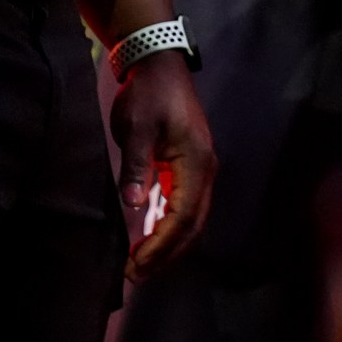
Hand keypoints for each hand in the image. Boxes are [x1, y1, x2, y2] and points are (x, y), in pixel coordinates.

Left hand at [111, 53, 214, 278]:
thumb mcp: (136, 128)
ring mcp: (201, 169)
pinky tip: (151, 238)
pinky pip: (185, 206)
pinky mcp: (190, 167)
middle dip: (167, 253)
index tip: (135, 265)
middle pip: (193, 224)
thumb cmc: (148, 96)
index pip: (182, 216)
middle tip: (136, 275)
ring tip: (142, 264)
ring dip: (170, 244)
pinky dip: (170, 227)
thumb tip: (135, 205)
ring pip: (192, 218)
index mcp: (196, 162)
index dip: (160, 245)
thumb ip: (136, 166)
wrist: (159, 67)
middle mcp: (206, 170)